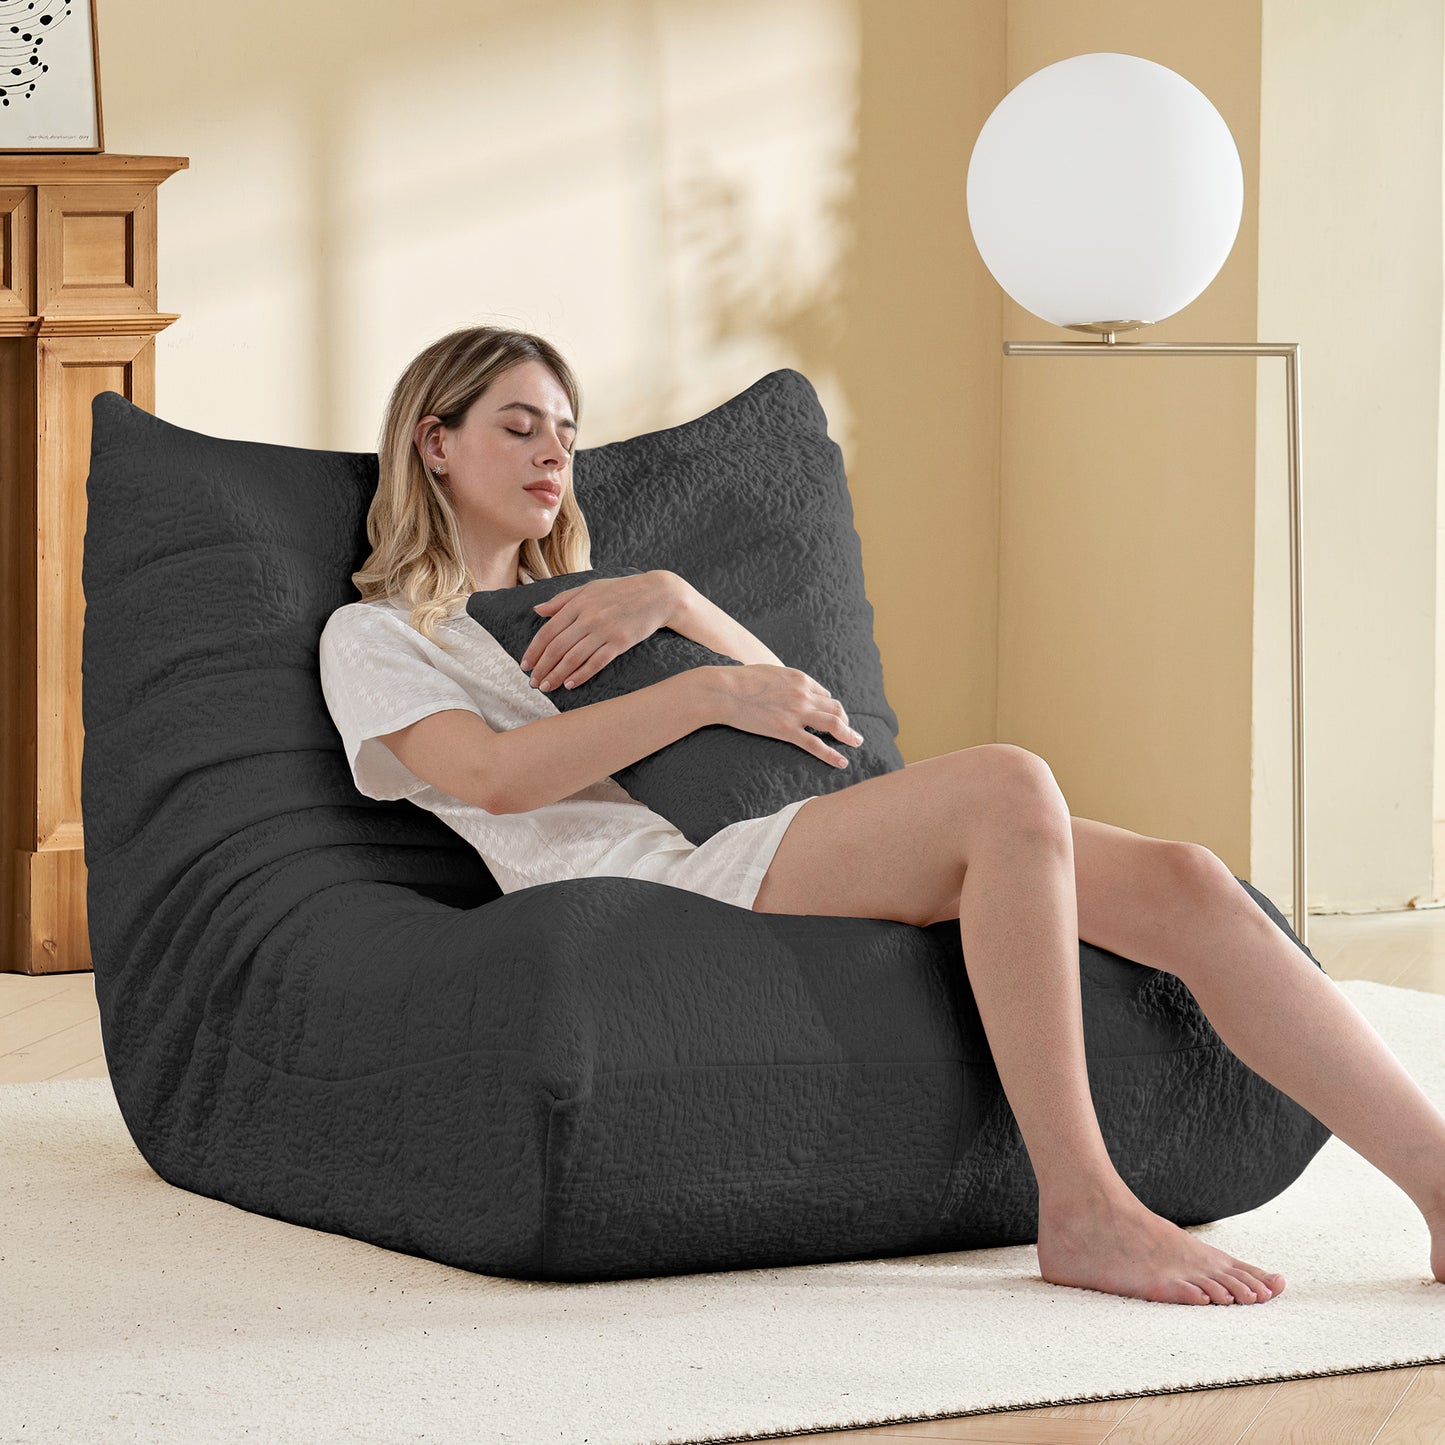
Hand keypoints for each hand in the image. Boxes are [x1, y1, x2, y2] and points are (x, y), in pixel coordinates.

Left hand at [521, 570, 680, 691]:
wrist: (658, 594)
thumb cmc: (621, 591)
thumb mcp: (589, 588)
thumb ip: (562, 600)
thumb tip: (537, 611)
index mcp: (578, 603)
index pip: (548, 631)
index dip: (534, 650)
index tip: (525, 665)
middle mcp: (589, 617)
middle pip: (557, 647)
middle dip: (542, 667)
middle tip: (533, 682)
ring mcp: (605, 630)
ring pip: (574, 657)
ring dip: (557, 675)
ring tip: (547, 687)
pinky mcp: (620, 642)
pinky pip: (596, 662)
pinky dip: (581, 674)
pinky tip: (570, 684)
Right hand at [716, 663, 862, 769]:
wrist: (725, 691)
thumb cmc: (741, 680)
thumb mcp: (770, 672)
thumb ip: (785, 681)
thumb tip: (789, 688)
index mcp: (800, 679)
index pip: (824, 693)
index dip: (828, 705)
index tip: (827, 714)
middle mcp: (804, 694)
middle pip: (835, 708)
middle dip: (844, 720)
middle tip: (848, 730)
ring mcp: (797, 713)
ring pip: (834, 724)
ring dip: (849, 734)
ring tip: (856, 742)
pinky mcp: (787, 730)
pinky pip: (816, 745)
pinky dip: (832, 754)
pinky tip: (842, 762)